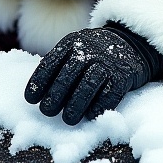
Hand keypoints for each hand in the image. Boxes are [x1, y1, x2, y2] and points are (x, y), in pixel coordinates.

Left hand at [24, 23, 162, 124]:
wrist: (131, 43)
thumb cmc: (94, 54)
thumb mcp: (75, 49)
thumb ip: (59, 66)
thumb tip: (37, 94)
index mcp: (72, 43)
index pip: (51, 62)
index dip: (39, 81)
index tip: (31, 99)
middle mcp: (89, 49)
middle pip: (68, 74)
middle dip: (55, 95)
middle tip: (47, 111)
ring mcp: (107, 62)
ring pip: (88, 84)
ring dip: (76, 104)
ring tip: (68, 119)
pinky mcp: (123, 75)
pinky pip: (110, 93)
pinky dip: (99, 106)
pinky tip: (91, 115)